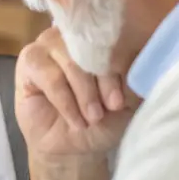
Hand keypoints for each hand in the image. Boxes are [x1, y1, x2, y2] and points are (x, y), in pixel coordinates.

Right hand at [16, 27, 138, 179]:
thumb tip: (148, 60)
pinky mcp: (30, 60)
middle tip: (111, 107)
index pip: (113, 36)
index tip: (122, 99)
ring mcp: (49, 43)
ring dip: (84, 94)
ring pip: (71, 61)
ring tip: (92, 117)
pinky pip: (50, 76)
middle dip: (103, 80)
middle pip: (91, 46)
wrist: (74, 146)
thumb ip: (136, 77)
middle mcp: (76, 33)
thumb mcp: (128, 101)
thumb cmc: (104, 119)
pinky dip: (65, 101)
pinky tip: (75, 120)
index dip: (119, 66)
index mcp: (103, 37)